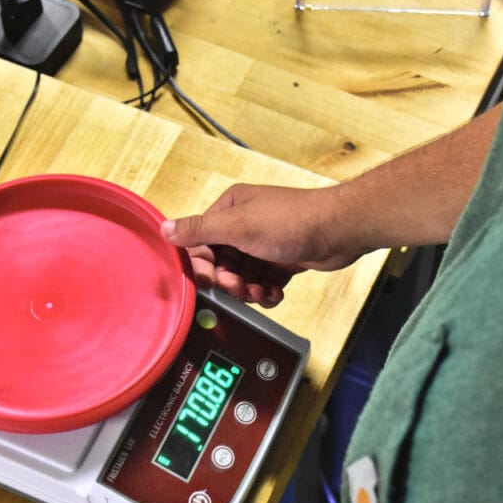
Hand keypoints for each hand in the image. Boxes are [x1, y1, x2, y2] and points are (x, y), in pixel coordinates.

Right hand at [162, 183, 366, 306]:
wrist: (338, 231)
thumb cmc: (291, 222)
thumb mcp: (238, 227)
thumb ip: (199, 229)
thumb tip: (164, 228)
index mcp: (230, 210)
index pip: (201, 242)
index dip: (204, 266)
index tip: (212, 281)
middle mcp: (245, 224)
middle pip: (222, 263)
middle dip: (230, 282)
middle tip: (241, 289)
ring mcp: (264, 243)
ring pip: (243, 276)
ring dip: (249, 290)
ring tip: (263, 293)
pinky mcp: (282, 259)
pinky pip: (263, 282)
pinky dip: (266, 291)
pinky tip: (275, 293)